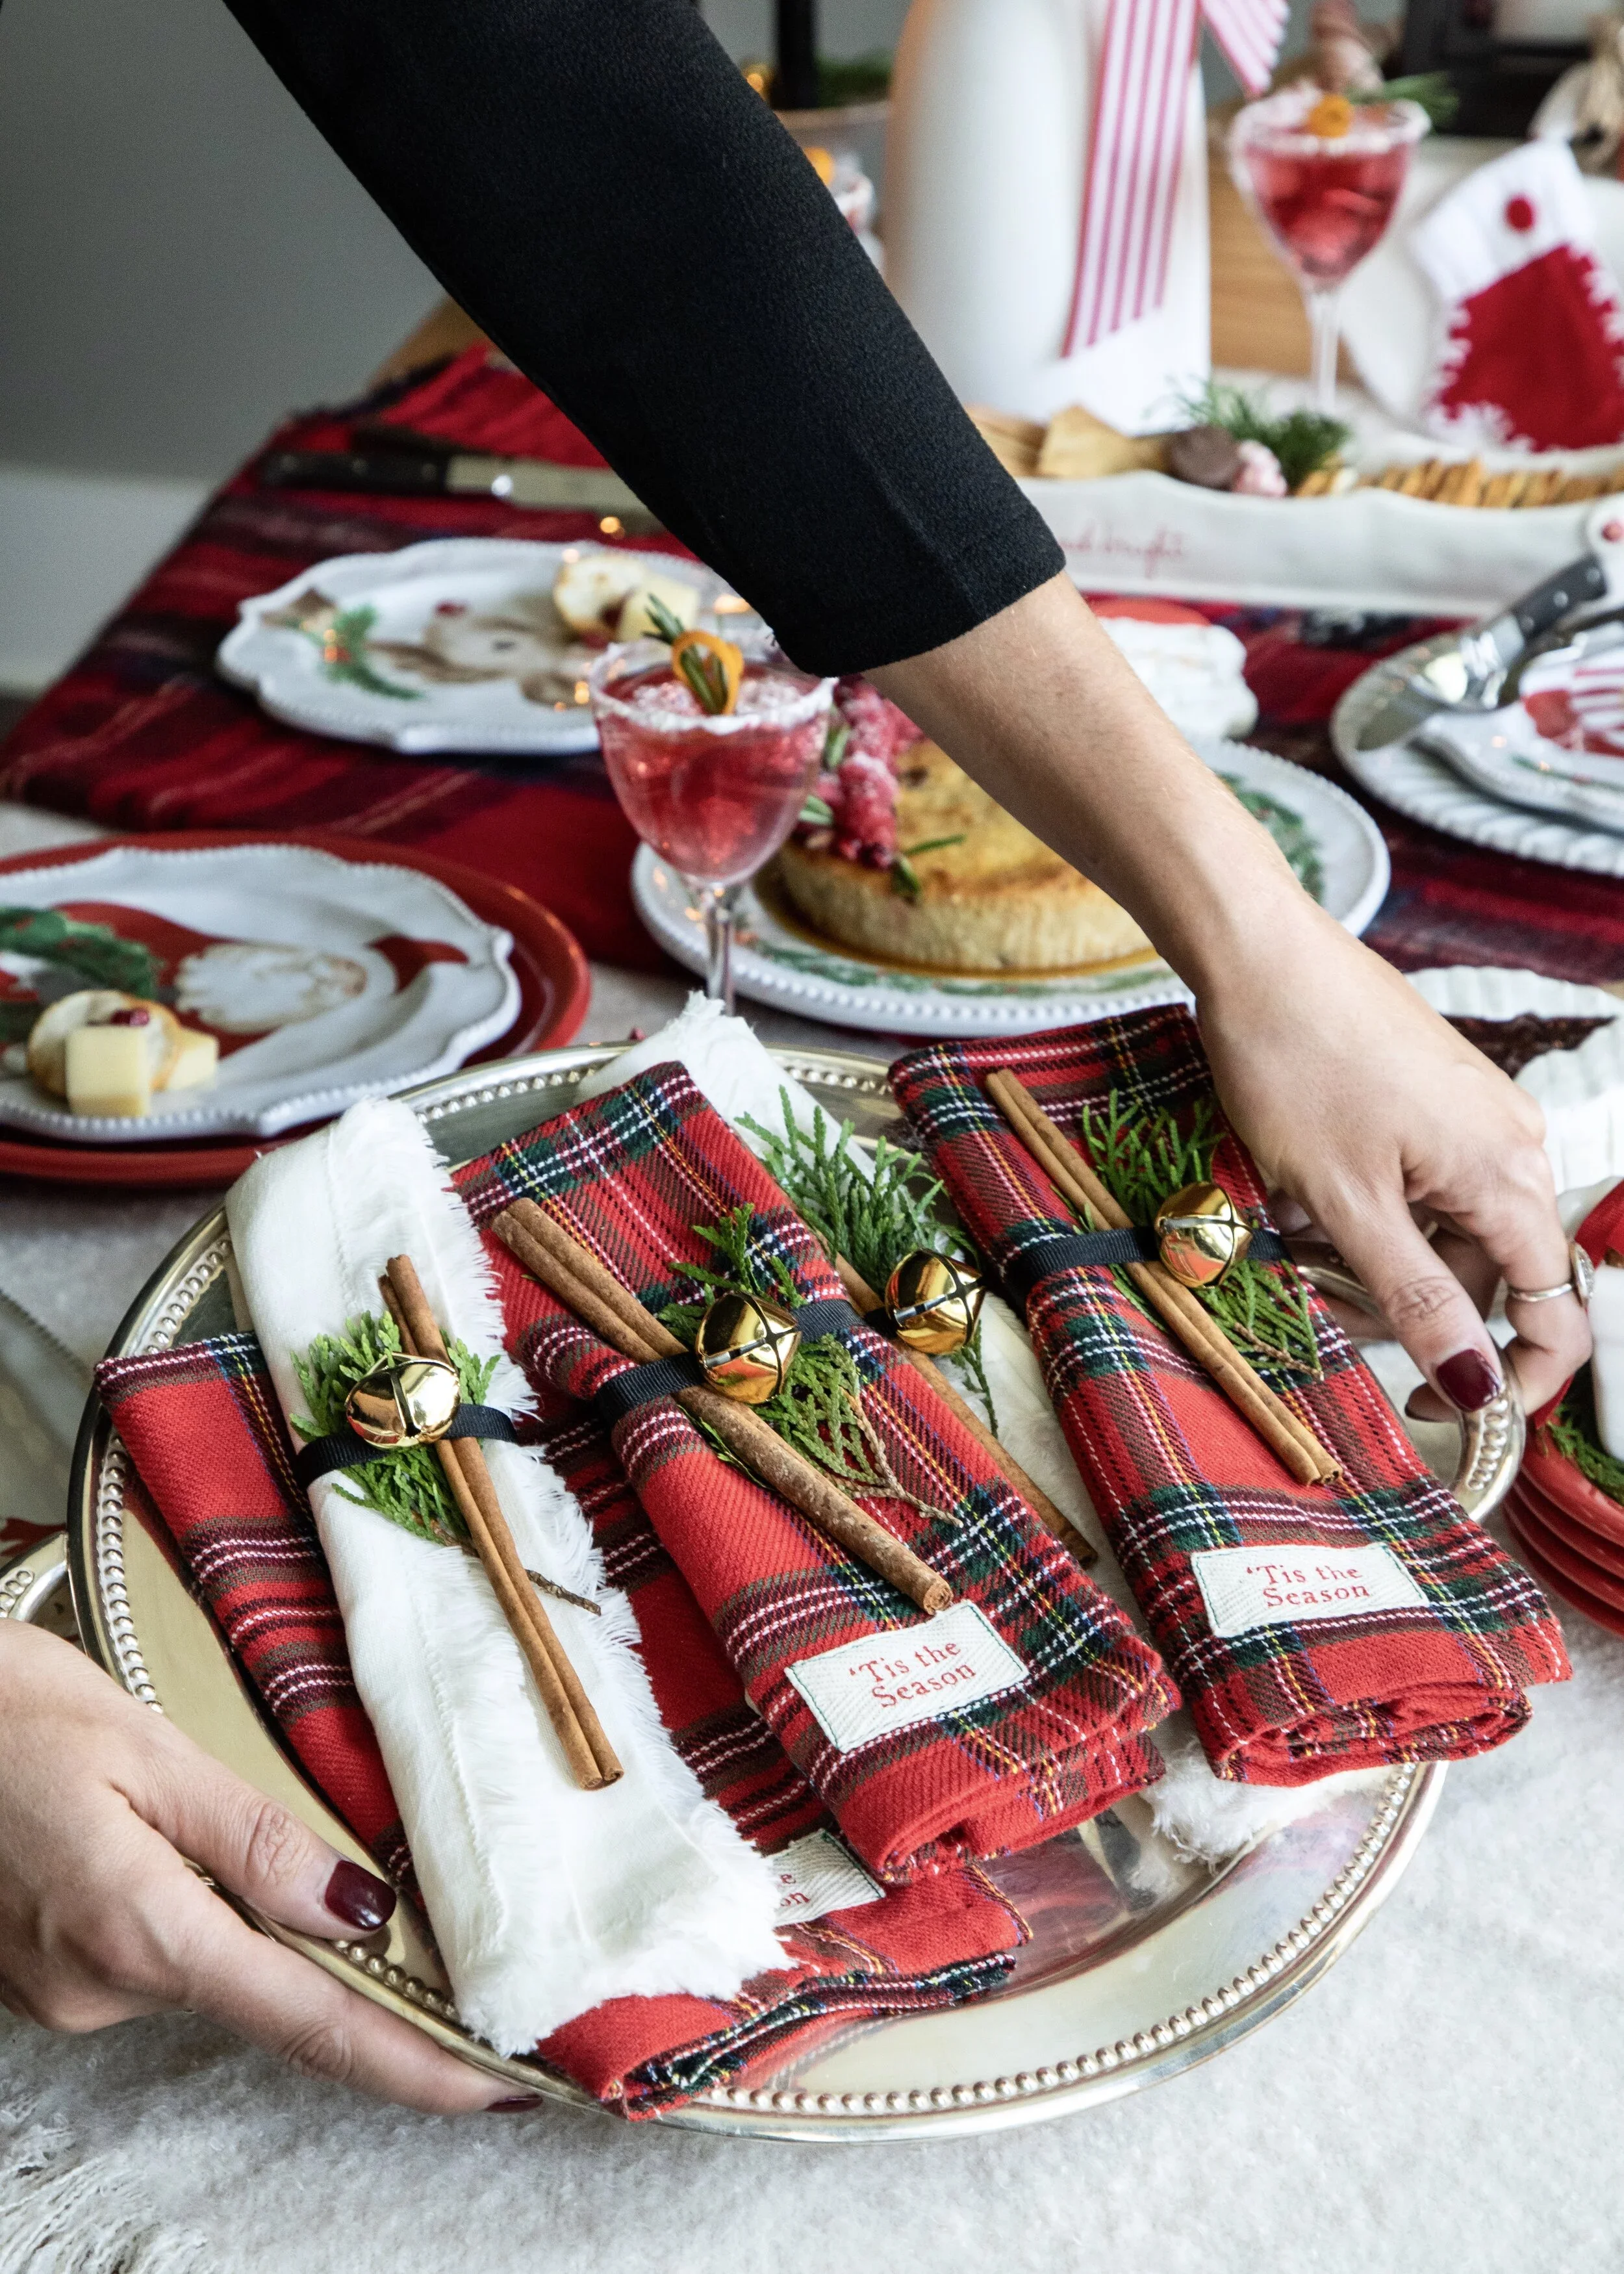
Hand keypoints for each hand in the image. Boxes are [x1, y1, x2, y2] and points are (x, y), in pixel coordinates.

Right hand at [0, 1622, 532, 2112]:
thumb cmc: (15, 1712)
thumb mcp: (152, 1751)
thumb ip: (260, 1840)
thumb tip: (362, 1911)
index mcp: (141, 1931)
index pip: (312, 2023)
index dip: (415, 2062)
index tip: (499, 2084)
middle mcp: (102, 1987)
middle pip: (271, 1996)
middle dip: (345, 1967)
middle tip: (428, 1931)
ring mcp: (67, 1994)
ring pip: (212, 1968)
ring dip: (253, 1922)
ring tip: (225, 1824)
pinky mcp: (48, 1981)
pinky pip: (160, 1957)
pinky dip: (196, 1918)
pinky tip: (171, 1847)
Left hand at [1198, 900, 1588, 1417]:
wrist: (1256, 954)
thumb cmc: (1297, 1063)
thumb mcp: (1347, 1203)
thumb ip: (1418, 1300)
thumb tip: (1478, 1394)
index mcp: (1509, 1176)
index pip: (1554, 1310)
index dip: (1509, 1377)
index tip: (1436, 1410)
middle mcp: (1510, 1145)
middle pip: (1481, 1276)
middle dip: (1398, 1304)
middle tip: (1315, 1298)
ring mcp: (1470, 1119)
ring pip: (1434, 1232)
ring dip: (1363, 1255)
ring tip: (1288, 1229)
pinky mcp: (1427, 1100)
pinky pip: (1408, 1186)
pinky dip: (1354, 1208)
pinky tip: (1295, 1193)